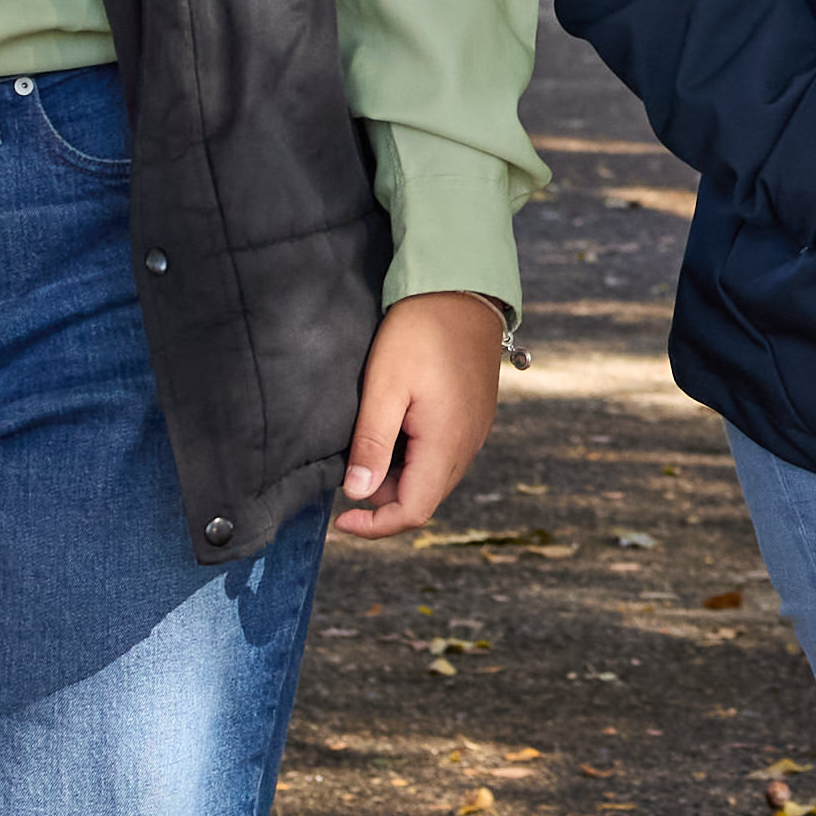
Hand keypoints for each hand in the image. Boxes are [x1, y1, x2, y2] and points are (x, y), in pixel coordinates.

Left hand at [335, 291, 512, 540]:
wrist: (461, 290)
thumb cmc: (420, 332)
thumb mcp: (384, 387)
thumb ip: (372, 444)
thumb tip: (358, 495)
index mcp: (446, 444)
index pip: (413, 511)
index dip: (375, 525)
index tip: (340, 519)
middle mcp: (468, 446)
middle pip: (424, 499)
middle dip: (383, 499)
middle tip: (349, 470)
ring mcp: (475, 432)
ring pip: (434, 478)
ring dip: (398, 477)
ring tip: (367, 443)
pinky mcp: (474, 417)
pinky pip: (444, 455)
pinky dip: (414, 458)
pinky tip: (394, 428)